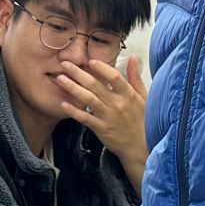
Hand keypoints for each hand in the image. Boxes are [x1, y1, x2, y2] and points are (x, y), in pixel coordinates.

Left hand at [54, 56, 148, 191]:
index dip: (101, 68)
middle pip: (95, 85)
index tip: (89, 61)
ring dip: (72, 88)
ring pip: (88, 99)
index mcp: (129, 95)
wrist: (141, 147)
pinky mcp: (101, 129)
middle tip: (65, 64)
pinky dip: (74, 111)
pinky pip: (85, 118)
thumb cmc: (143, 120)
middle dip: (78, 73)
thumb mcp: (144, 97)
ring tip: (60, 79)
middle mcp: (118, 104)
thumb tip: (132, 58)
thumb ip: (135, 77)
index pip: (114, 77)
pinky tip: (63, 104)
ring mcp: (108, 117)